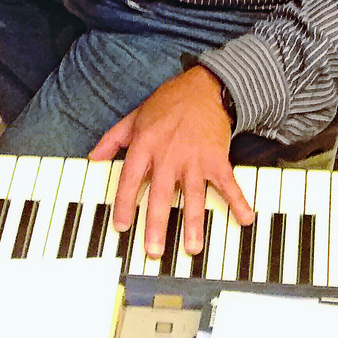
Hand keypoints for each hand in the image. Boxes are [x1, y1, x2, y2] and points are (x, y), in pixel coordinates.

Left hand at [89, 66, 253, 257]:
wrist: (204, 87)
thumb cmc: (167, 102)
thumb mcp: (134, 116)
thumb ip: (112, 139)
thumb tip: (93, 158)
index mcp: (145, 145)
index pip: (130, 179)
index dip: (124, 203)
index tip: (122, 226)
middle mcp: (169, 154)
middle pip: (161, 194)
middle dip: (157, 224)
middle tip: (154, 250)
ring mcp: (194, 158)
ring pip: (193, 195)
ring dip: (193, 223)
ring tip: (192, 247)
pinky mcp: (216, 158)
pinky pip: (227, 183)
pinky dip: (238, 200)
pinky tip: (245, 218)